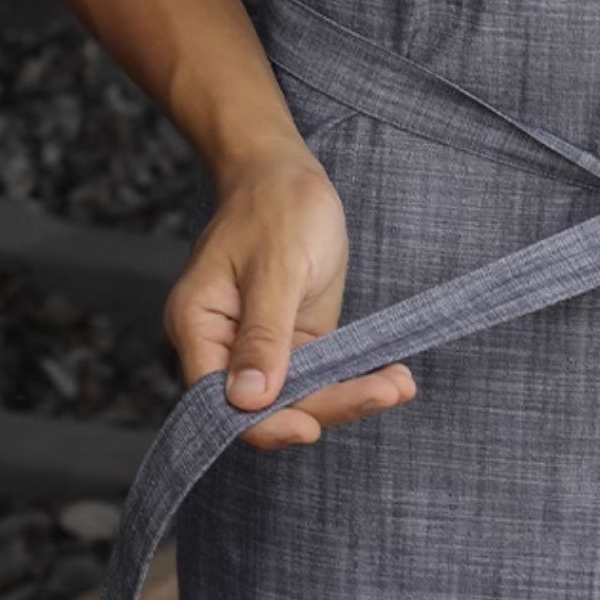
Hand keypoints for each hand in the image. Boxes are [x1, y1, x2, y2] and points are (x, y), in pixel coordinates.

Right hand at [163, 143, 415, 448]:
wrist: (284, 171)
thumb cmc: (274, 206)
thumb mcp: (276, 267)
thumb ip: (263, 335)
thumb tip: (249, 401)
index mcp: (200, 327)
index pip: (220, 402)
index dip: (263, 423)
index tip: (309, 428)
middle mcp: (224, 345)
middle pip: (267, 406)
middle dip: (326, 407)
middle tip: (385, 393)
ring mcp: (261, 345)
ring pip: (299, 396)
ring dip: (350, 396)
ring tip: (399, 387)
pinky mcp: (294, 339)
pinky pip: (320, 374)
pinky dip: (354, 379)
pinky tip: (394, 379)